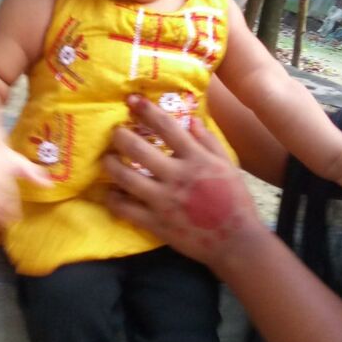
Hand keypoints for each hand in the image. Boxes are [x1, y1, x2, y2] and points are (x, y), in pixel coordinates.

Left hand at [103, 96, 260, 266]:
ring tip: (106, 159)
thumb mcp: (228, 165)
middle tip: (114, 132)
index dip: (146, 110)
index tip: (132, 100)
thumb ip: (209, 142)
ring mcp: (164, 201)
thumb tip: (191, 121)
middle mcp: (177, 177)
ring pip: (125, 178)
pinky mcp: (156, 223)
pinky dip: (113, 199)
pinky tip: (110, 192)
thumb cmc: (234, 201)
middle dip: (120, 136)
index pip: (167, 127)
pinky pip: (126, 209)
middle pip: (138, 149)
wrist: (236, 242)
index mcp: (196, 159)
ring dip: (110, 165)